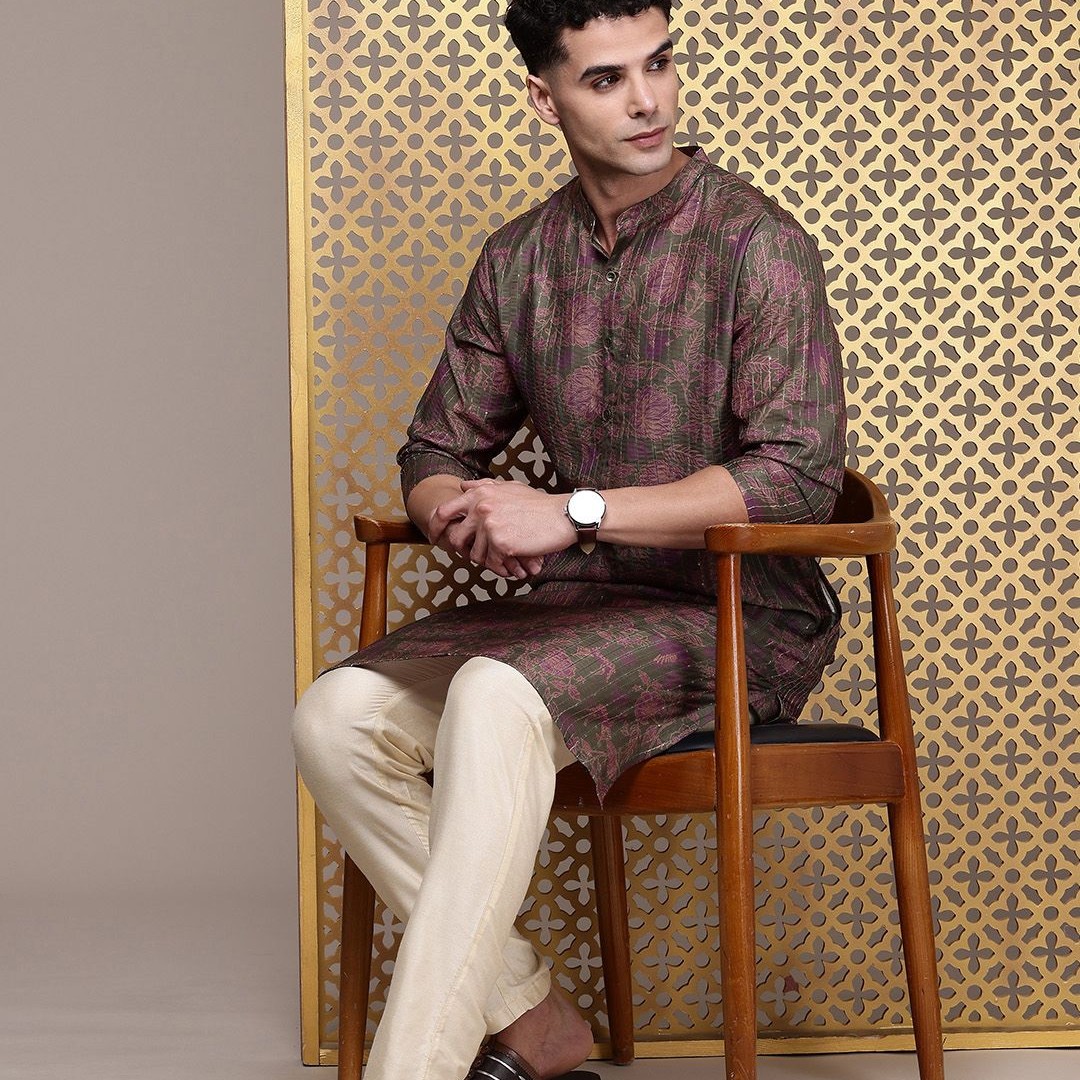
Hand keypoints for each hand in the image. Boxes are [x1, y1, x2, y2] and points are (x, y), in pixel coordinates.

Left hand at [427, 478, 575, 578]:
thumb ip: (483, 487)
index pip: (443, 512)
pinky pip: (494, 562)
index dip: (435, 527)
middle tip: (480, 559)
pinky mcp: (501, 543)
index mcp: (480, 493)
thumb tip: (462, 486)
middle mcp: (480, 507)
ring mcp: (490, 525)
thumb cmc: (539, 504)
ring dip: (490, 562)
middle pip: (457, 539)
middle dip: (466, 552)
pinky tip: (517, 567)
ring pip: (476, 555)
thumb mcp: (509, 488)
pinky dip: (504, 567)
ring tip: (508, 562)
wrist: (563, 516)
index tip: (434, 538)